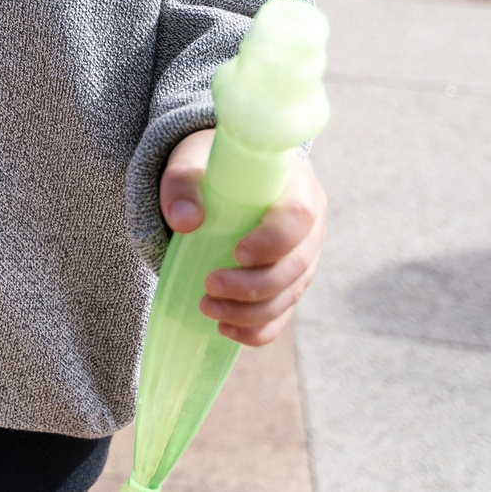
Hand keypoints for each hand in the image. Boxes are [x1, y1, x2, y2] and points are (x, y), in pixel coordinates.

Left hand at [159, 129, 325, 347]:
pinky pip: (282, 315)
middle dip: (254, 285)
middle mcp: (308, 228)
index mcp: (297, 188)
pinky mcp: (288, 284)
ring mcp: (302, 259)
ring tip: (207, 308)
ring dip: (251, 312)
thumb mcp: (191, 161)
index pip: (299, 218)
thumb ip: (182, 183)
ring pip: (290, 295)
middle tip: (210, 286)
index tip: (238, 253)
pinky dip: (258, 329)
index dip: (274, 241)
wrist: (219, 179)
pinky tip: (226, 329)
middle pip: (297, 266)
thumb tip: (185, 221)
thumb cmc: (210, 165)